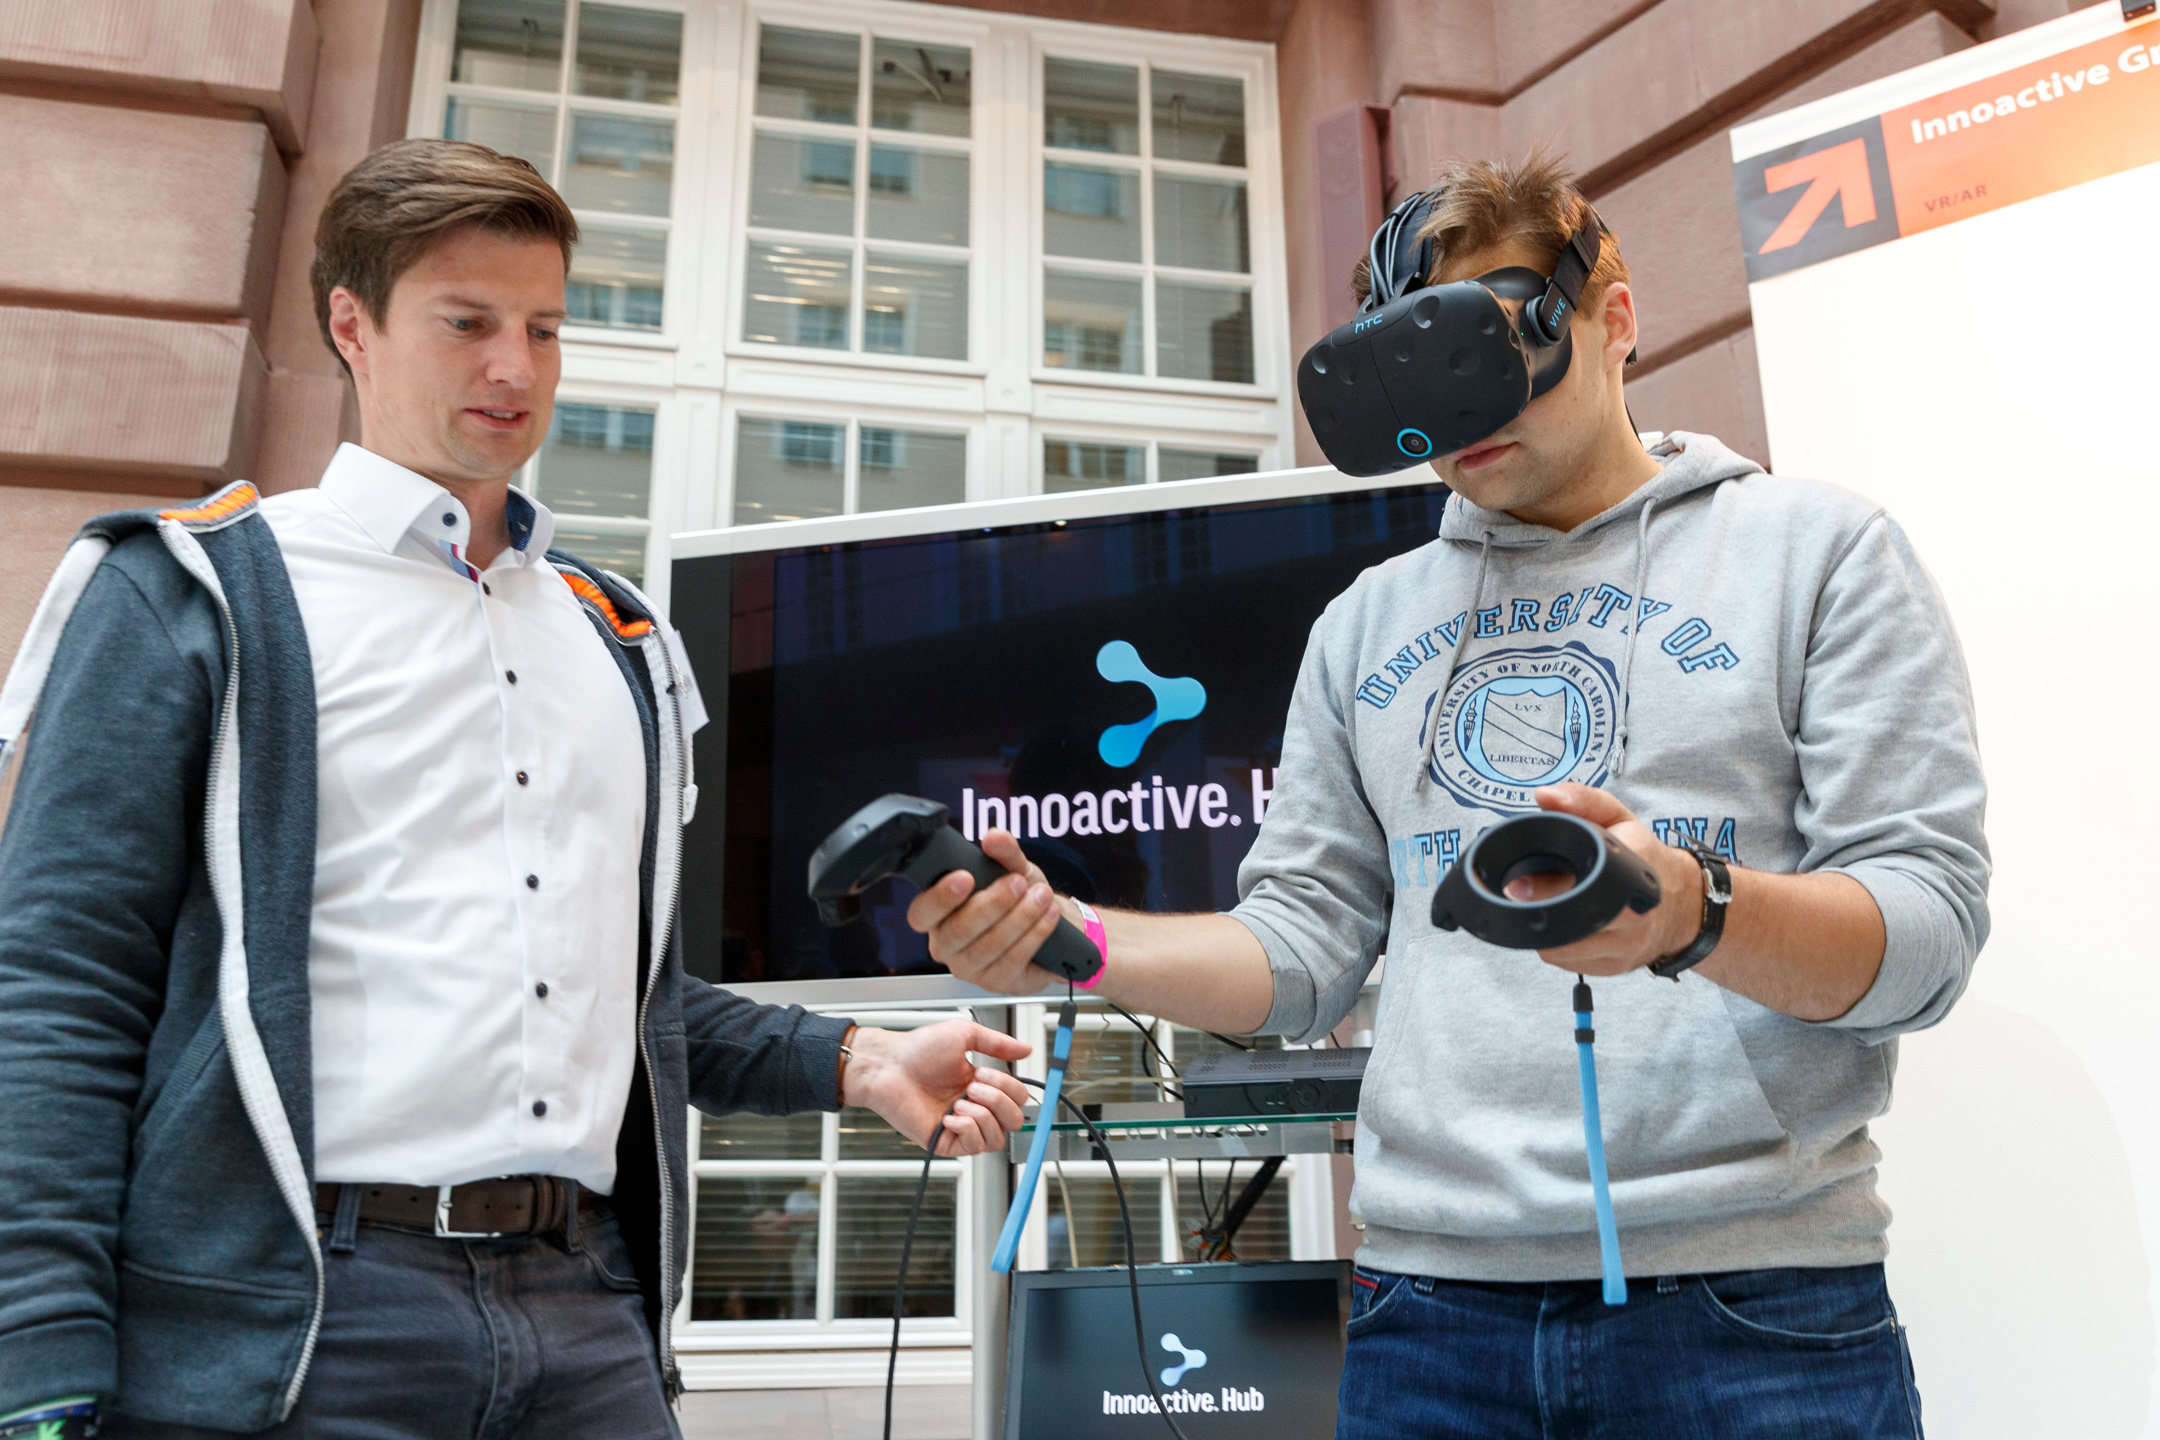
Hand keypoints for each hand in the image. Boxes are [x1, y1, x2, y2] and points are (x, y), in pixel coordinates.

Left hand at [841, 1019, 1033, 1156]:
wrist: (888, 1065)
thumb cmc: (918, 1049)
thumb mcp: (964, 1035)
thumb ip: (998, 1043)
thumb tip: (1027, 1050)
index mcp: (981, 1085)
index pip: (1017, 1098)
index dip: (1008, 1087)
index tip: (983, 1072)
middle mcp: (975, 1108)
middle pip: (1015, 1121)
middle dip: (999, 1101)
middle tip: (973, 1088)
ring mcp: (961, 1127)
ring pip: (998, 1138)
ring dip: (983, 1115)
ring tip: (958, 1102)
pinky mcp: (946, 1143)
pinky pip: (974, 1147)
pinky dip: (966, 1128)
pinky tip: (948, 1116)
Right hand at [903, 829, 1065, 994]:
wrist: (1048, 925)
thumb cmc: (1019, 897)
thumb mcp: (1013, 867)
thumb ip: (1003, 851)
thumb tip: (994, 838)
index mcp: (937, 915)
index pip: (922, 912)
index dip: (940, 897)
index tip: (965, 877)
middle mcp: (946, 944)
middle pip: (958, 930)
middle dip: (993, 904)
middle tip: (1018, 883)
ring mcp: (969, 967)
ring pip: (989, 945)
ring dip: (1020, 917)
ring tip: (1041, 896)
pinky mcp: (995, 982)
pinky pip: (1013, 960)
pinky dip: (1034, 935)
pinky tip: (1047, 917)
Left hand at [1505, 783, 1703, 976]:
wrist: (1683, 904)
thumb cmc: (1644, 858)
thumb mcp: (1618, 818)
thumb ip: (1582, 799)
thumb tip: (1544, 797)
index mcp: (1632, 872)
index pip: (1577, 884)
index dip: (1542, 885)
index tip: (1521, 879)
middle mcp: (1633, 916)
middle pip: (1563, 922)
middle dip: (1537, 908)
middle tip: (1527, 890)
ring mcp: (1625, 947)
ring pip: (1558, 949)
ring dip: (1543, 929)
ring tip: (1548, 905)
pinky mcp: (1615, 968)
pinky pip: (1566, 963)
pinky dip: (1557, 946)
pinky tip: (1564, 925)